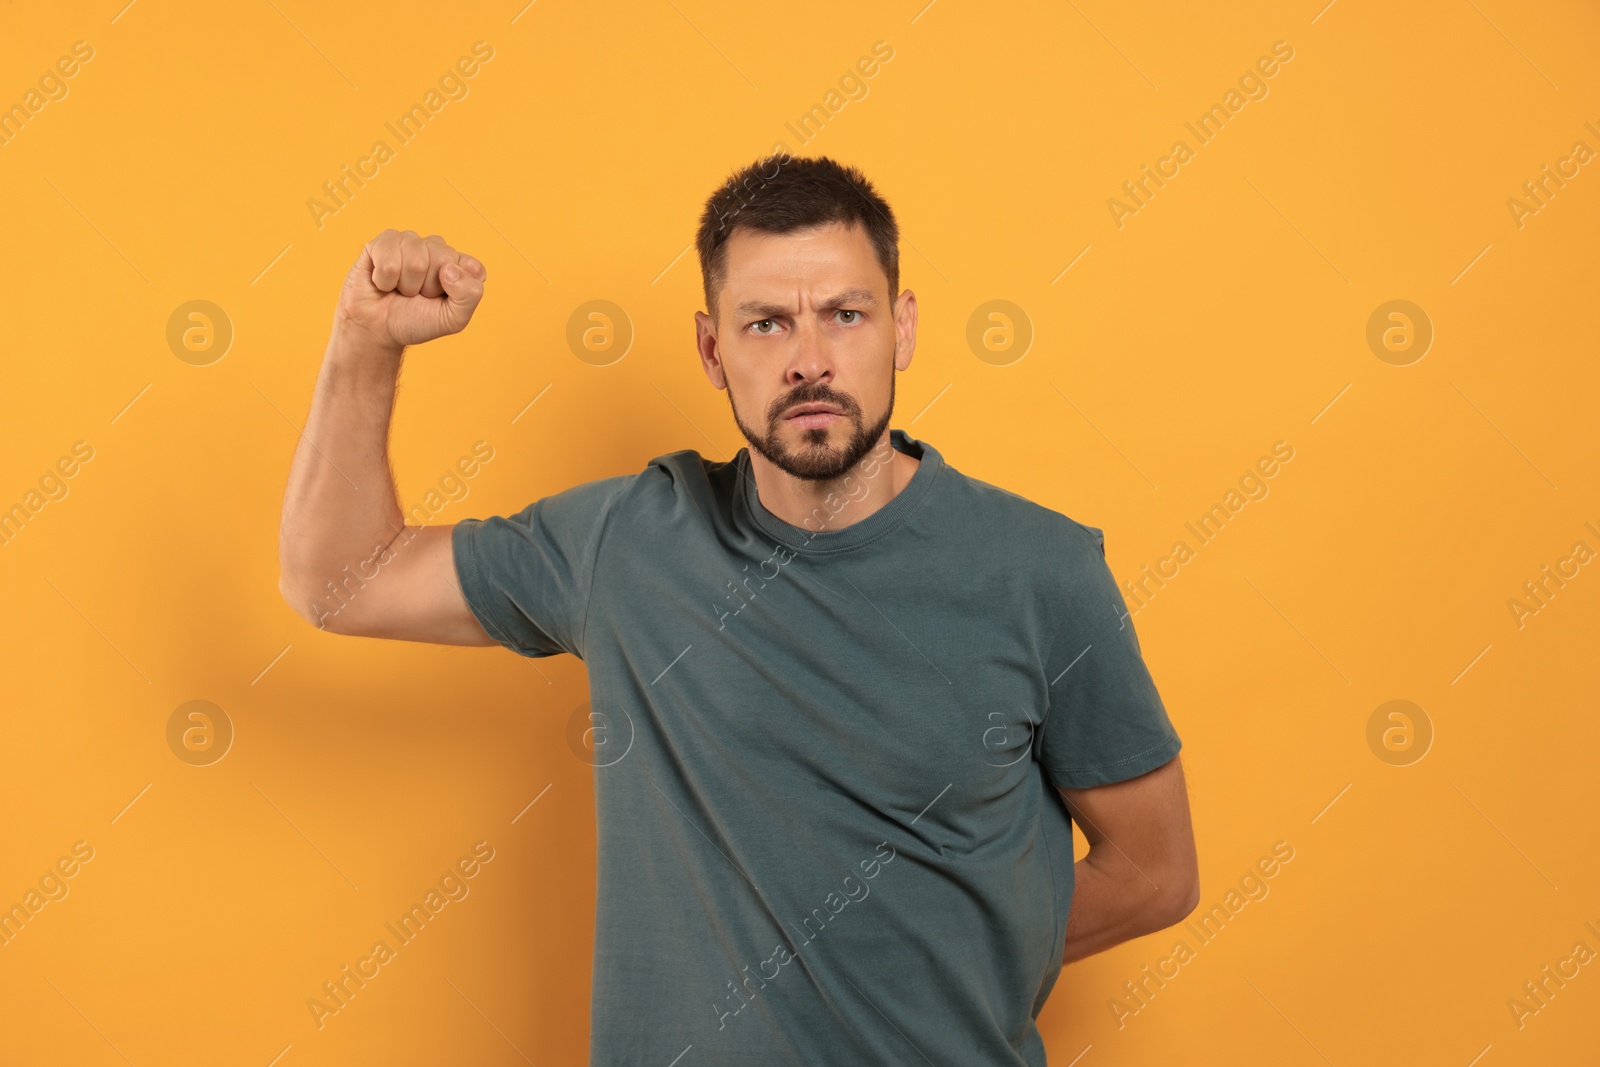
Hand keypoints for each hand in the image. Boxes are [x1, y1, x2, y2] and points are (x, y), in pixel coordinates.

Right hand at [335, 229, 486, 351]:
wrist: (378, 329)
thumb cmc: (415, 321)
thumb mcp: (453, 319)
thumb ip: (469, 295)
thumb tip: (450, 268)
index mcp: (458, 265)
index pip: (473, 267)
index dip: (458, 290)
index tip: (443, 300)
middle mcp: (437, 248)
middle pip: (443, 259)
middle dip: (428, 287)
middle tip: (417, 295)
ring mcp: (410, 241)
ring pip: (415, 261)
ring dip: (405, 285)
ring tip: (400, 289)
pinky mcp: (383, 242)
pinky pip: (389, 261)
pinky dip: (384, 280)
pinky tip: (383, 282)